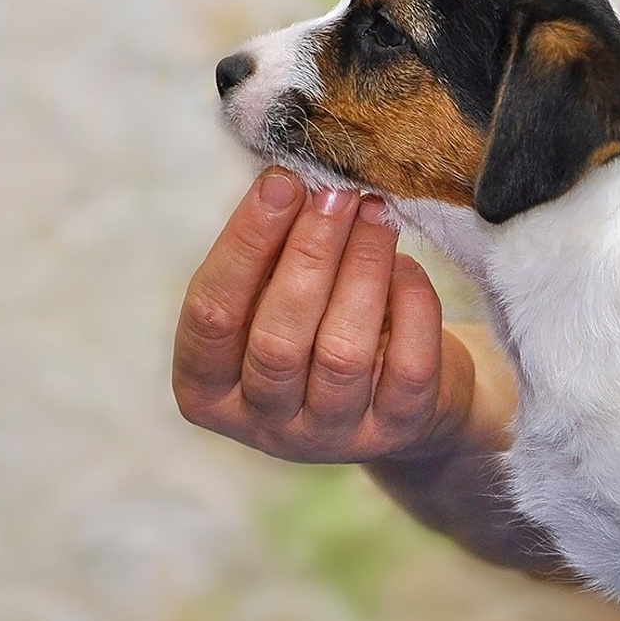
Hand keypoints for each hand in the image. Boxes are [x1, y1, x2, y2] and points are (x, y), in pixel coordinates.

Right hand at [173, 169, 476, 464]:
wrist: (406, 393)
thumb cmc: (320, 327)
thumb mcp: (276, 299)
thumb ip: (268, 256)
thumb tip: (286, 183)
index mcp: (207, 390)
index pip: (212, 315)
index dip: (245, 243)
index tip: (281, 183)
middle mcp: (265, 424)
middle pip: (278, 338)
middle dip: (309, 254)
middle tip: (338, 195)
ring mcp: (333, 437)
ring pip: (343, 353)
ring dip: (362, 270)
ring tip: (377, 215)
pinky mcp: (397, 431)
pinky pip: (408, 366)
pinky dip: (411, 306)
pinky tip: (406, 267)